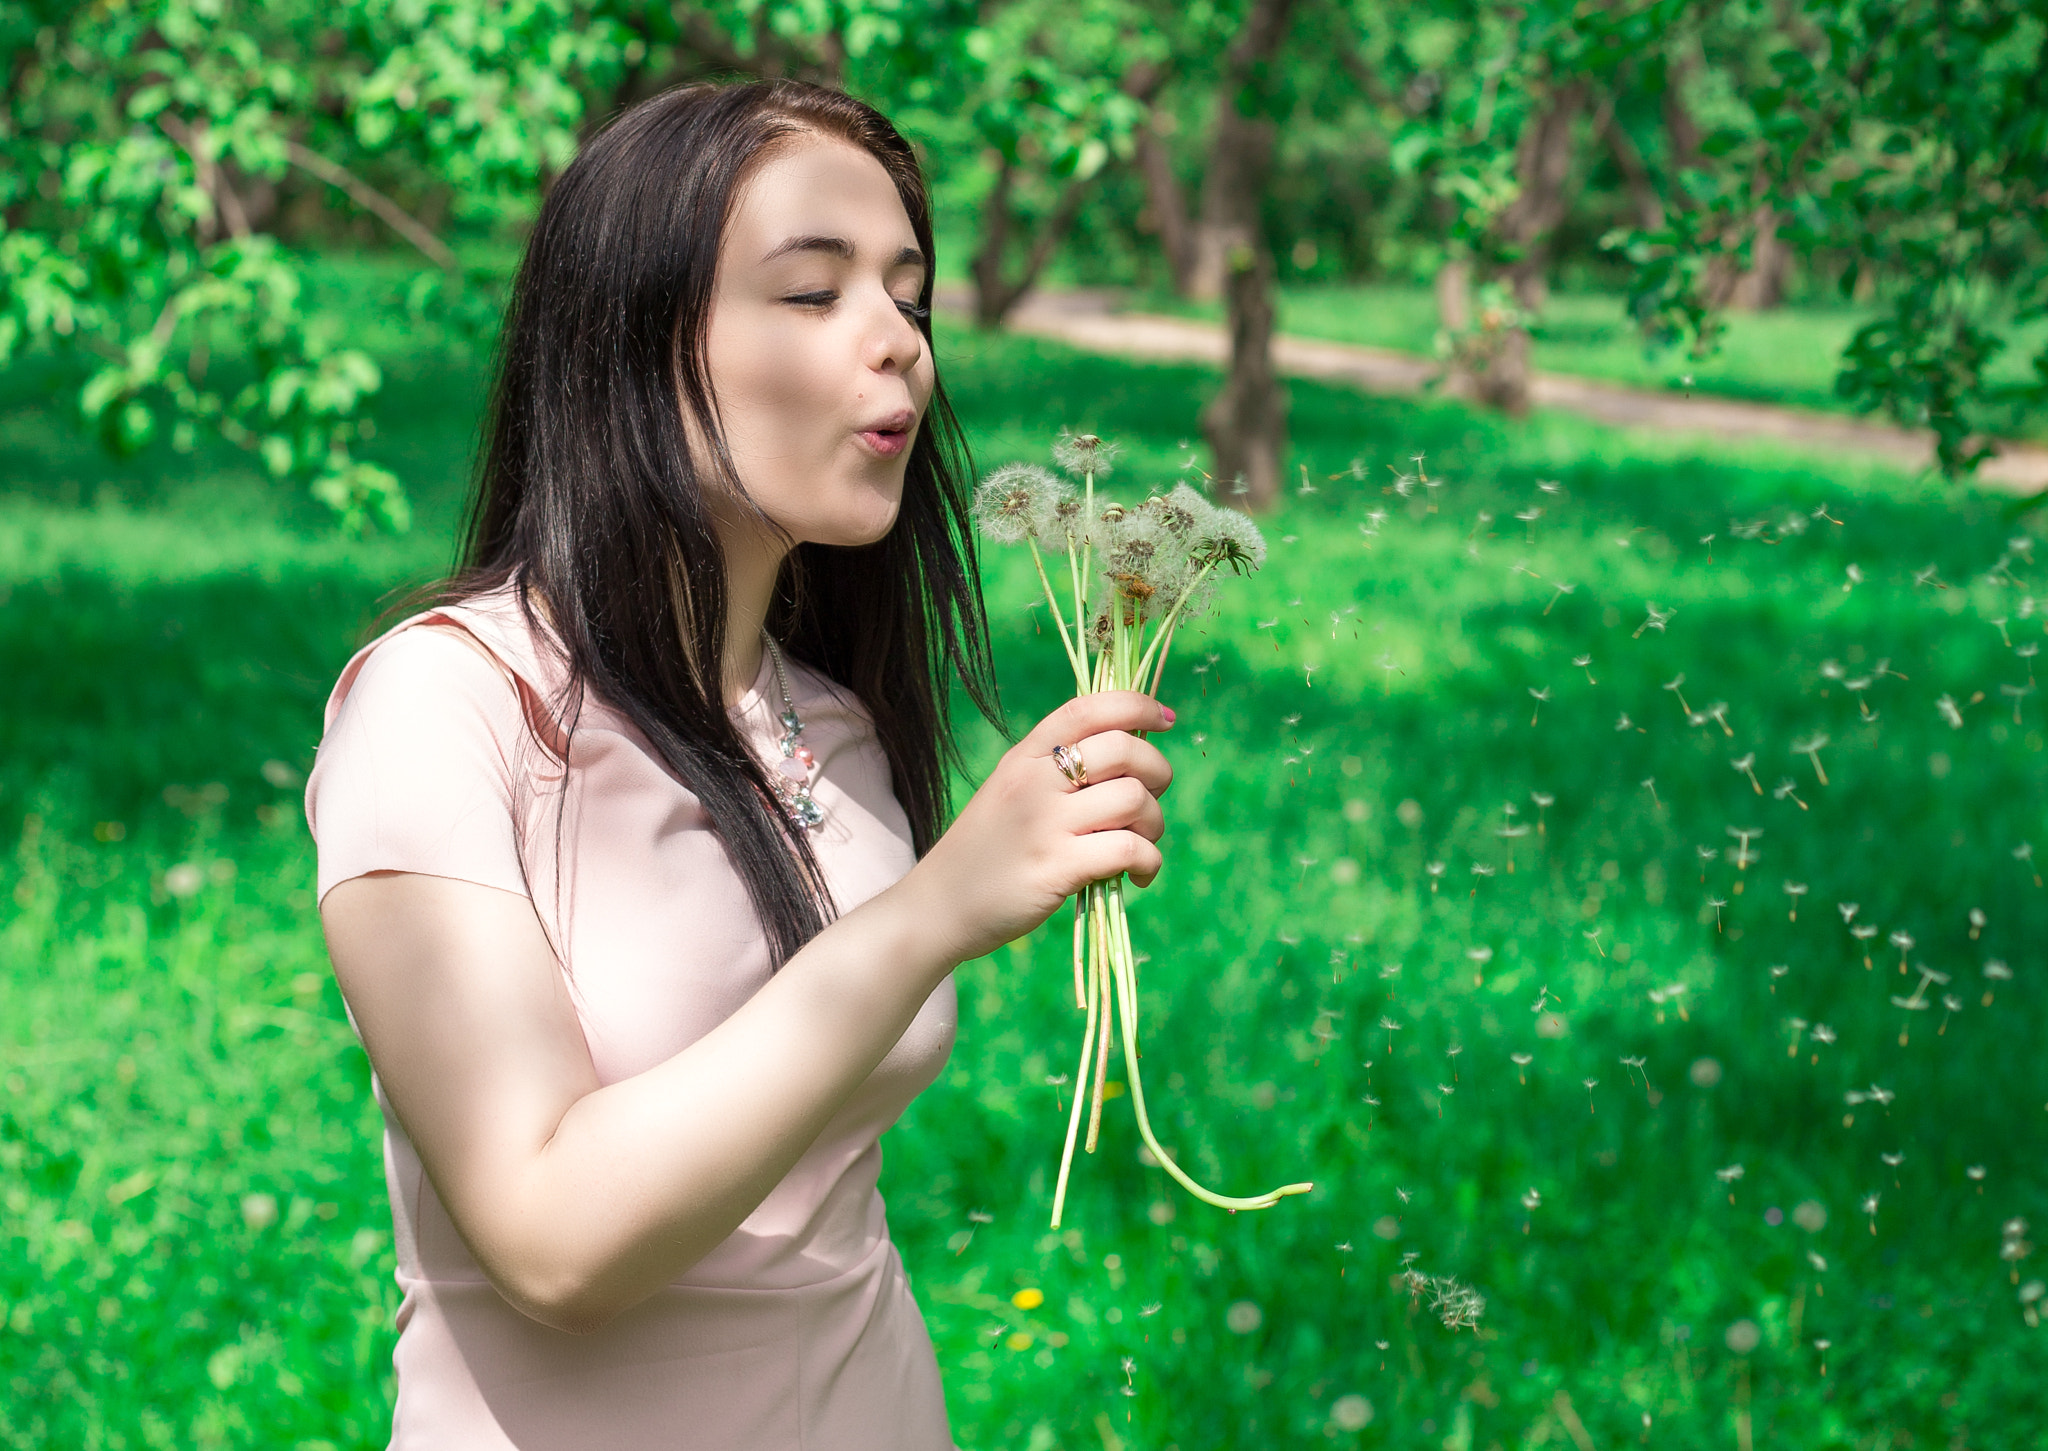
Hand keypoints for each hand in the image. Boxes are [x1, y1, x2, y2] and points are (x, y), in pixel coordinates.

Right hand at [893, 691, 1174, 966]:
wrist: (938, 907)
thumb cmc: (985, 851)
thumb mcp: (1010, 791)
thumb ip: (1056, 770)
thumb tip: (1131, 756)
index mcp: (1025, 756)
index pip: (1088, 708)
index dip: (1137, 704)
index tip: (1165, 719)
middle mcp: (1034, 781)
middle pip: (1124, 749)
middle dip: (1157, 771)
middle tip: (1152, 798)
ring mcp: (1044, 824)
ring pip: (1133, 799)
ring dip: (1154, 823)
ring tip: (1141, 844)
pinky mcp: (1056, 868)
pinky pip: (1129, 850)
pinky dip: (1149, 862)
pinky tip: (1138, 876)